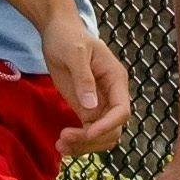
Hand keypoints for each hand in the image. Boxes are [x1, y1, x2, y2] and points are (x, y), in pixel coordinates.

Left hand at [40, 11, 132, 155]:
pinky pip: (88, 132)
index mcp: (115, 79)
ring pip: (102, 135)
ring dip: (84, 146)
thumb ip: (84, 78)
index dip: (108, 125)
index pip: (121, 110)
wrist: (57, 32)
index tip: (87, 132)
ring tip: (60, 147)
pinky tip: (62, 145)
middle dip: (92, 139)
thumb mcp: (75, 53)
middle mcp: (112, 95)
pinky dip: (78, 142)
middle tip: (64, 139)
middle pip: (113, 129)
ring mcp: (100, 103)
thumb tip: (92, 107)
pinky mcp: (86, 108)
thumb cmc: (68, 37)